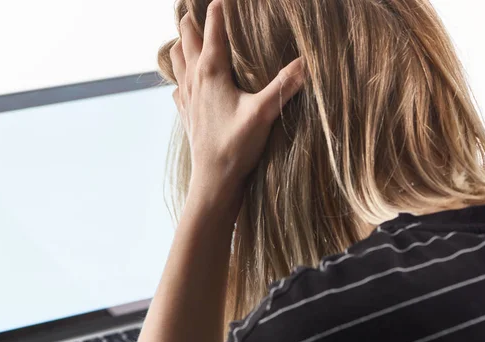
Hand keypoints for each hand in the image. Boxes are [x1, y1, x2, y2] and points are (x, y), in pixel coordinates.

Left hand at [170, 0, 303, 207]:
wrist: (213, 180)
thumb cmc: (235, 147)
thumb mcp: (264, 113)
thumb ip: (285, 85)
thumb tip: (308, 60)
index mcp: (211, 71)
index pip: (213, 26)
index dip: (219, 7)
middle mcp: (194, 78)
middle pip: (186, 36)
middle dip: (193, 19)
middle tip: (204, 10)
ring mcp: (186, 96)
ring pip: (176, 58)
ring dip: (182, 43)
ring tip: (193, 37)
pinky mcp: (186, 112)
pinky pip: (177, 84)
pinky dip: (181, 74)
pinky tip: (190, 81)